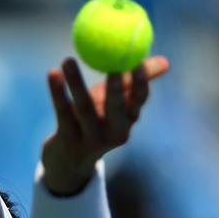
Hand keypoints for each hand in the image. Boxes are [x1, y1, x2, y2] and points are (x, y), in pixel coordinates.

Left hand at [41, 55, 169, 194]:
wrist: (70, 160)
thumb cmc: (96, 121)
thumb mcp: (116, 103)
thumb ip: (134, 82)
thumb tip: (165, 62)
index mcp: (129, 120)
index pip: (139, 98)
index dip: (140, 79)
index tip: (136, 57)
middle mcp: (114, 132)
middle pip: (116, 107)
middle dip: (116, 86)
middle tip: (111, 63)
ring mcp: (91, 139)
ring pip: (84, 108)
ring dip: (76, 83)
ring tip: (67, 59)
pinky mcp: (69, 141)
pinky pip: (62, 113)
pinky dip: (57, 93)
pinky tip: (52, 73)